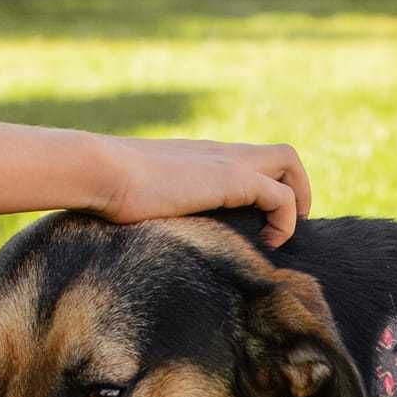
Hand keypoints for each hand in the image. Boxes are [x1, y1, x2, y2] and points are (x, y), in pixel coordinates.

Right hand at [97, 137, 312, 244]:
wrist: (99, 171)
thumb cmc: (109, 191)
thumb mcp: (143, 199)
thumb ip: (160, 208)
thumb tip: (151, 240)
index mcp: (202, 158)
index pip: (254, 161)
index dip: (269, 190)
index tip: (262, 227)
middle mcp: (221, 153)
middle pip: (282, 156)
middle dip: (297, 191)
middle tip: (281, 231)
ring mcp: (227, 162)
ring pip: (290, 163)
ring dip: (297, 202)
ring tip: (279, 238)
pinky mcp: (229, 179)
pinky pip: (280, 196)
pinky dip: (284, 221)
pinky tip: (266, 243)